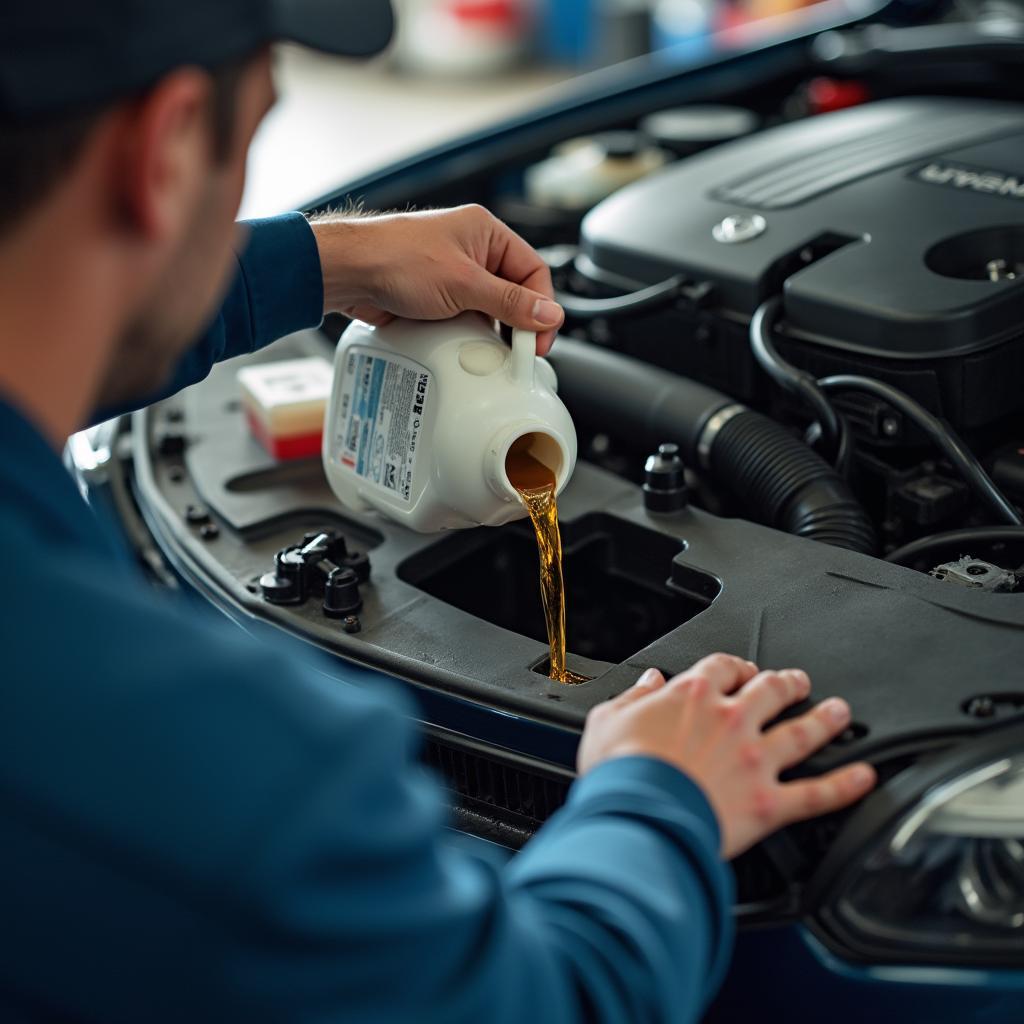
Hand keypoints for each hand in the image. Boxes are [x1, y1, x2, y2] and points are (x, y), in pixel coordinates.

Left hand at [309, 205, 563, 354]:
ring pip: (491, 310)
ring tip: (492, 350)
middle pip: (515, 293)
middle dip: (518, 322)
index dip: (542, 307)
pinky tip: (466, 347)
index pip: (534, 271)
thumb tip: (548, 314)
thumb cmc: (395, 258)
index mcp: (487, 233)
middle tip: (521, 351)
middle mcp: (473, 251)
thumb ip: (510, 302)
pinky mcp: (438, 297)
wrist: (348, 272)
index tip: (539, 339)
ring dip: (492, 331)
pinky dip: (469, 335)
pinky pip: (466, 320)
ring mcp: (455, 275)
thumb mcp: (464, 284)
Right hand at [576, 653, 876, 858]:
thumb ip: (632, 697)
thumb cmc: (618, 773)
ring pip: (802, 732)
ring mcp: (755, 760)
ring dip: (825, 719)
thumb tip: (649, 681)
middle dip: (787, 683)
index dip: (735, 666)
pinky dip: (845, 786)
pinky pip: (816, 793)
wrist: (637, 816)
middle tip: (797, 681)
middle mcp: (731, 721)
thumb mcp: (607, 719)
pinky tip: (864, 777)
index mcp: (693, 696)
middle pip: (771, 690)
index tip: (739, 670)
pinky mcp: (768, 803)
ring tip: (840, 712)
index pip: (723, 666)